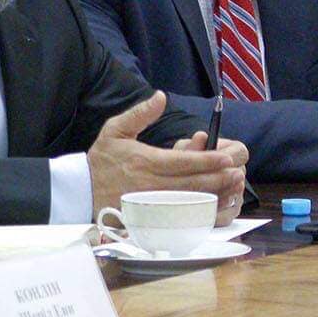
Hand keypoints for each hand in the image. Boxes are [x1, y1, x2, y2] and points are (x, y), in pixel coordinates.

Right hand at [89, 92, 247, 223]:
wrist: (80, 191)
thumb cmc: (101, 160)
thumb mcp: (115, 129)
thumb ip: (140, 114)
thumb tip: (161, 96)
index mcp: (146, 162)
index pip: (184, 163)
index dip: (208, 161)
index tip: (226, 158)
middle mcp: (151, 185)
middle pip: (192, 184)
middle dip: (218, 179)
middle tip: (237, 173)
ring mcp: (152, 205)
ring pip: (190, 203)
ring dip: (215, 197)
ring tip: (233, 190)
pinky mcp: (151, 219)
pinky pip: (180, 220)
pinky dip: (200, 215)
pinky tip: (214, 209)